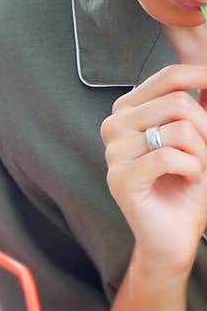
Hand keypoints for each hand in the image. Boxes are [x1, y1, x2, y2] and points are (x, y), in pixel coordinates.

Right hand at [101, 65, 206, 275]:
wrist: (176, 233)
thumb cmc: (188, 185)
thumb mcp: (202, 136)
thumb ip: (203, 104)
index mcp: (129, 111)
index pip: (169, 77)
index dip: (201, 77)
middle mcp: (115, 126)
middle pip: (177, 102)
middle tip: (206, 154)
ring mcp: (113, 153)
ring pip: (178, 130)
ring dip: (201, 153)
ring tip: (194, 169)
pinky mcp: (120, 178)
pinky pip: (169, 157)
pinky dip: (191, 168)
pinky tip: (187, 179)